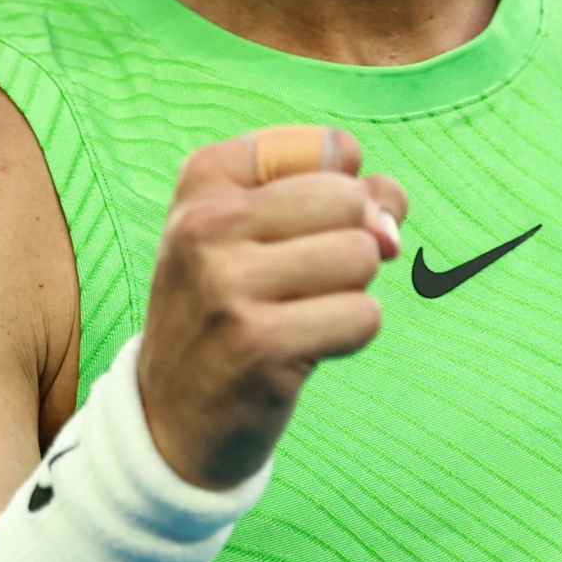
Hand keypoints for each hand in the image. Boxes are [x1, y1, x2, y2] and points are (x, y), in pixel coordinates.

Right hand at [133, 126, 409, 489]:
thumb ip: (344, 200)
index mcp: (205, 178)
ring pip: (362, 256)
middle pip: (350, 201)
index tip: (296, 231)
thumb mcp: (260, 233)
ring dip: (349, 294)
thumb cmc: (231, 307)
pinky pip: (364, 316)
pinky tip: (302, 349)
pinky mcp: (259, 343)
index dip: (343, 194)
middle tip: (300, 282)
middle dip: (349, 245)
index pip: (332, 148)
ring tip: (297, 315)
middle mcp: (206, 223)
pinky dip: (349, 336)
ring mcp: (227, 283)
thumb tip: (391, 226)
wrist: (170, 412)